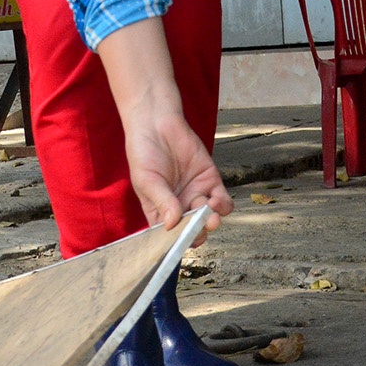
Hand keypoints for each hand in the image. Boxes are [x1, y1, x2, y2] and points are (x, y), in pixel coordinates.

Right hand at [119, 93, 234, 231]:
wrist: (156, 124)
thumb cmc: (143, 152)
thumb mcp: (146, 180)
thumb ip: (161, 201)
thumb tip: (171, 224)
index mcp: (159, 212)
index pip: (171, 236)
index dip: (177, 242)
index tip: (181, 240)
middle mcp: (179, 207)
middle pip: (193, 230)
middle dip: (198, 233)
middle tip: (197, 228)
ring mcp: (196, 194)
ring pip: (210, 219)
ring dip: (211, 221)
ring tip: (209, 216)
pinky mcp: (210, 181)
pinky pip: (222, 201)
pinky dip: (222, 205)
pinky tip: (215, 200)